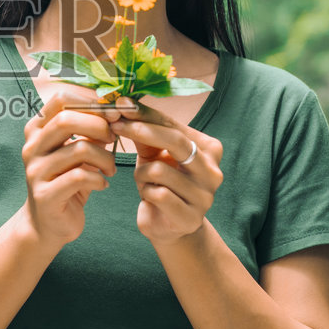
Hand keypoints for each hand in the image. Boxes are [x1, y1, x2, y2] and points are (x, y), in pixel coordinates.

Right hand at [20, 86, 121, 246]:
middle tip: (114, 138)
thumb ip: (89, 128)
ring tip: (111, 168)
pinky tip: (103, 184)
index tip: (114, 112)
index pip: (61, 98)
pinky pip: (79, 177)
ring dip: (105, 157)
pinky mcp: (45, 195)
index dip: (92, 101)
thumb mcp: (76, 150)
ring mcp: (35, 171)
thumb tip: (117, 107)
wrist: (48, 224)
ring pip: (79, 149)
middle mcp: (32, 147)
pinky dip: (99, 179)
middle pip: (67, 119)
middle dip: (99, 125)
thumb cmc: (67, 180)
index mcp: (37, 129)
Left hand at [109, 97, 223, 245]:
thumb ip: (144, 130)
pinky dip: (146, 192)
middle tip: (116, 125)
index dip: (146, 114)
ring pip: (160, 171)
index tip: (120, 105)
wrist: (167, 225)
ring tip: (144, 181)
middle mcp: (213, 171)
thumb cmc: (160, 183)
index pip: (175, 125)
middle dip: (141, 130)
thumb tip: (123, 103)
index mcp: (209, 149)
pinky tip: (149, 196)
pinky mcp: (191, 217)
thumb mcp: (153, 153)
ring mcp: (205, 196)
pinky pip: (157, 195)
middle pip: (175, 141)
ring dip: (142, 174)